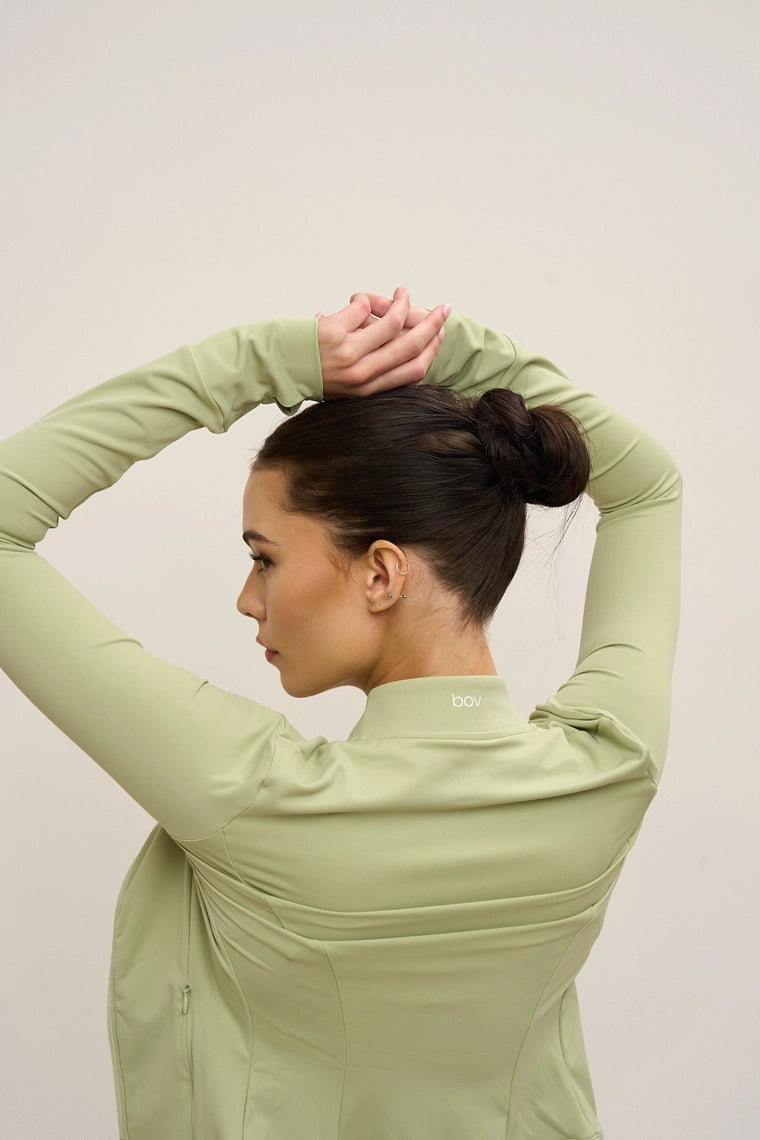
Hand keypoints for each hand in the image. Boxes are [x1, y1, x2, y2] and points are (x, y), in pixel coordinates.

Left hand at [317, 286, 449, 397]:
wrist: (270, 368)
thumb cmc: (304, 373)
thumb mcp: (339, 383)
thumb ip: (363, 370)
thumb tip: (391, 343)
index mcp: (366, 389)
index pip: (413, 372)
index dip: (432, 350)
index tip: (440, 334)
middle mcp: (361, 375)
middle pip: (411, 347)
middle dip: (432, 325)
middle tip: (444, 309)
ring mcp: (348, 355)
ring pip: (391, 324)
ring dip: (402, 303)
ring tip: (402, 292)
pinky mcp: (333, 334)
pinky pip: (362, 308)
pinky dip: (364, 300)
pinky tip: (359, 300)